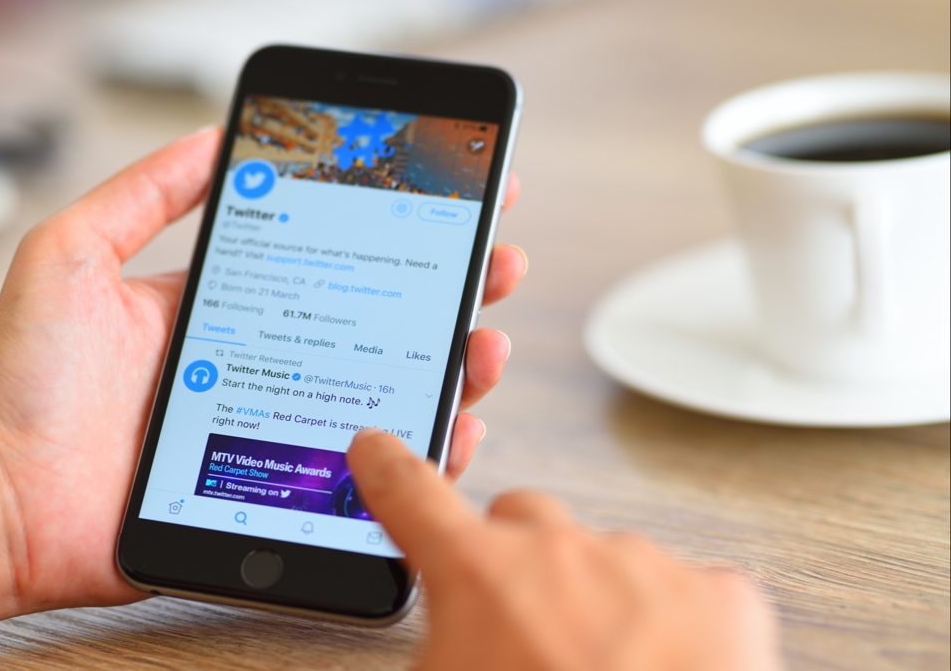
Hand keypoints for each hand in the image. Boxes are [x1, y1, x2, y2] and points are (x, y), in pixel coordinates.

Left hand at [0, 127, 526, 611]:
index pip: (331, 264)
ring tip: (485, 344)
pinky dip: (419, 456)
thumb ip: (142, 194)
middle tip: (494, 267)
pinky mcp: (275, 495)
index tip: (447, 204)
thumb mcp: (74, 256)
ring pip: (386, 399)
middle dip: (447, 294)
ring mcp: (274, 432)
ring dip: (451, 369)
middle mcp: (262, 368)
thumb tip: (212, 134)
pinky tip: (450, 429)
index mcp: (228, 310)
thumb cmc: (22, 382)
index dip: (393, 235)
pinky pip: (366, 479)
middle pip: (377, 327)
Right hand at [347, 430, 783, 670]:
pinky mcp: (720, 594)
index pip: (411, 495)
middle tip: (526, 628)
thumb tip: (448, 641)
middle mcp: (558, 552)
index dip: (387, 467)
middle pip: (521, 518)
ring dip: (600, 599)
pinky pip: (689, 589)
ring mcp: (645, 566)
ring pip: (607, 557)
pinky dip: (678, 625)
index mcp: (477, 578)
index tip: (377, 447)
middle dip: (516, 559)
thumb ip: (437, 650)